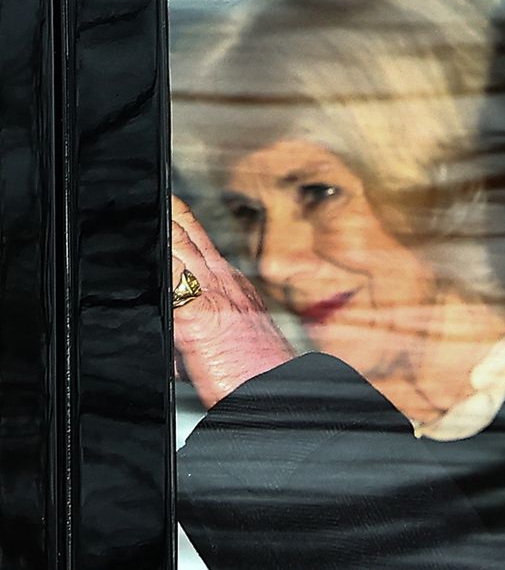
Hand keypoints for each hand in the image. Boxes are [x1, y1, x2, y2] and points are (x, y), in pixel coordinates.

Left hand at [172, 195, 294, 407]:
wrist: (277, 394)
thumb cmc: (258, 375)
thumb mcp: (237, 338)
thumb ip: (209, 325)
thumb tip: (183, 327)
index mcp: (235, 287)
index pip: (201, 241)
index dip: (181, 219)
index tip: (167, 204)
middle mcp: (225, 284)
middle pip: (189, 234)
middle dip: (170, 211)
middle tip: (151, 193)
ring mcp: (212, 295)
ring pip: (179, 244)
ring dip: (163, 224)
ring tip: (145, 205)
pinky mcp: (196, 315)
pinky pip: (172, 273)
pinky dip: (161, 254)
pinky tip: (151, 239)